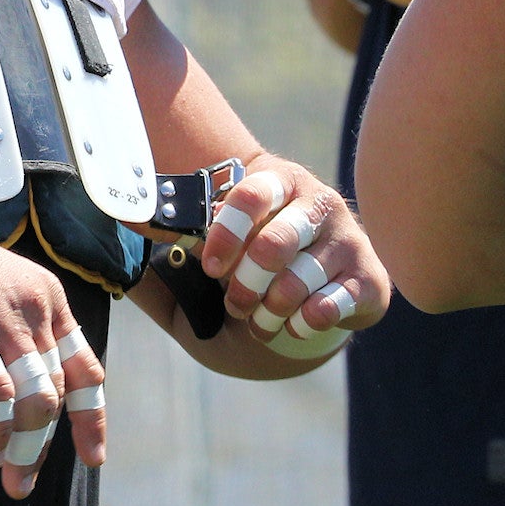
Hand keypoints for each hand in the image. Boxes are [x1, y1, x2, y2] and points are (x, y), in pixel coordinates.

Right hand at [0, 201, 105, 498]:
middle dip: (46, 443)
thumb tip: (25, 384)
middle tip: (25, 480)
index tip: (92, 456)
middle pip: (59, 391)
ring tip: (12, 479)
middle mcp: (37, 308)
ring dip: (29, 448)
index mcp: (48, 297)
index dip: (93, 417)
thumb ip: (16, 329)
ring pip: (38, 400)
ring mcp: (7, 321)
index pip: (86, 368)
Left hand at [198, 161, 389, 356]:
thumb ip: (184, 231)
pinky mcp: (370, 279)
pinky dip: (301, 323)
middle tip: (233, 303)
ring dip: (268, 310)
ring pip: (298, 282)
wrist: (326, 272)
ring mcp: (348, 240)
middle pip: (274, 244)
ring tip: (257, 321)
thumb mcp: (228, 231)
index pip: (250, 197)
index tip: (210, 267)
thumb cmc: (261, 248)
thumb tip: (133, 224)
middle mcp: (320, 203)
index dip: (225, 234)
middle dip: (245, 283)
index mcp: (281, 181)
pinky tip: (291, 324)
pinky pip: (328, 308)